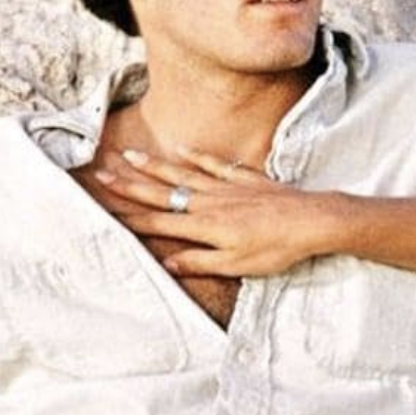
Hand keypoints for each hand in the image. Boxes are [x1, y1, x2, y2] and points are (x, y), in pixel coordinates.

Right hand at [89, 147, 324, 275]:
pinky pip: (214, 164)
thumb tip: (167, 262)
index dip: (129, 215)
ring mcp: (227, 187)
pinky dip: (196, 156)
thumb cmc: (276, 249)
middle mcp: (209, 202)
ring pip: (182, 174)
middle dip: (130, 185)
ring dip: (154, 165)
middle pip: (162, 193)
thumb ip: (199, 262)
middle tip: (102, 174)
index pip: (158, 221)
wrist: (312, 221)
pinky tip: (181, 149)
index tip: (104, 208)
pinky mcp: (245, 179)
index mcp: (204, 226)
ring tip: (129, 155)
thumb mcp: (236, 265)